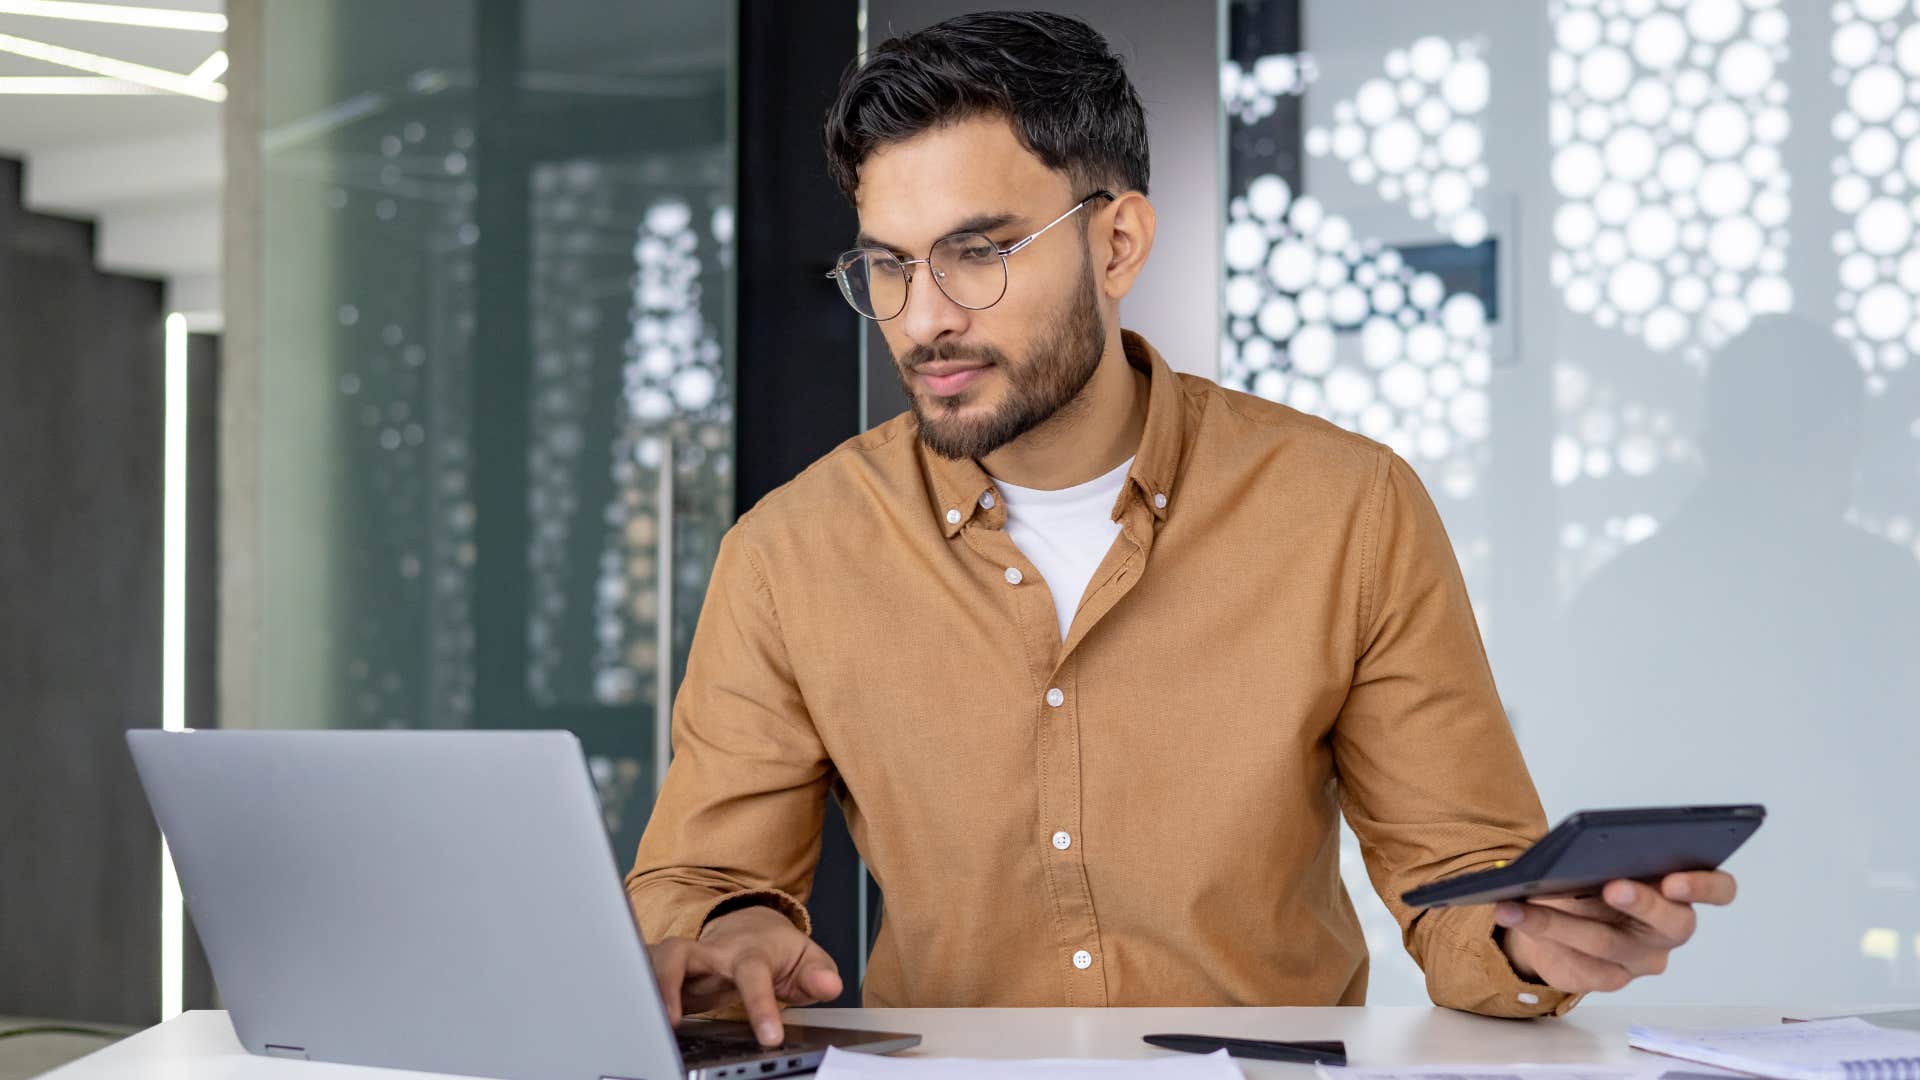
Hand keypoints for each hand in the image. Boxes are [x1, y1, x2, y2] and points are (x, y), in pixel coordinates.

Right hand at [646, 904, 843, 1046]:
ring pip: (653, 962)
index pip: (753, 975)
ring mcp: (685, 962)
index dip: (761, 1005)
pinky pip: (643, 977)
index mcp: (748, 952)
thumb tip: (831, 986)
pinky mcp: (666, 973)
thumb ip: (818, 974)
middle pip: (681, 954)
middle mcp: (711, 953)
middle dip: (669, 981)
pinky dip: (636, 993)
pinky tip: (637, 1019)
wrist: (749, 926)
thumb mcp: (806, 960)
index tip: (771, 1038)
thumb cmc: (776, 949)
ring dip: (645, 988)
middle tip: (670, 1020)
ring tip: (651, 1023)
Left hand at [1494, 870, 1737, 992]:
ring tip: (1520, 903)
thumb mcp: (1596, 857)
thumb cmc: (1589, 876)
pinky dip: (1545, 938)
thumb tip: (1580, 847)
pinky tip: (1517, 917)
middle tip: (1612, 886)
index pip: (1720, 889)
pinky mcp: (1611, 978)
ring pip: (1609, 944)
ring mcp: (1643, 959)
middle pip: (1673, 922)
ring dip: (1560, 921)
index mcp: (1680, 889)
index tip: (1675, 878)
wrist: (1558, 912)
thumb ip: (1601, 852)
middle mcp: (1669, 928)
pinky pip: (1582, 967)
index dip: (1705, 886)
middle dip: (1642, 902)